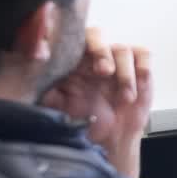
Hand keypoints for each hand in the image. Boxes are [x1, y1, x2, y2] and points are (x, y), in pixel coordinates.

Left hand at [42, 27, 151, 177]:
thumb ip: (42, 86)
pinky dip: (141, 69)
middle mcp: (94, 57)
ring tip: (124, 98)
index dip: (76, 44)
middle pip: (97, 35)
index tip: (79, 60)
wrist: (108, 142)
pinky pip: (143, 55)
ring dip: (124, 74)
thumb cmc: (81, 123)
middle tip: (104, 72)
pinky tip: (136, 89)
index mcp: (72, 61)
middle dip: (101, 51)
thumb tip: (33, 68)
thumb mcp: (54, 107)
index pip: (72, 39)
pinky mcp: (138, 70)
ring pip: (122, 49)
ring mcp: (117, 62)